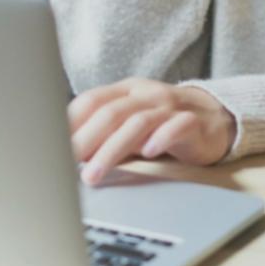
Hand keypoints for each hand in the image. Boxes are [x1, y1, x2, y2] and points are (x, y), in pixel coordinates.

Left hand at [68, 77, 237, 185]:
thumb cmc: (161, 124)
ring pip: (138, 122)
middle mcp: (145, 94)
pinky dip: (161, 138)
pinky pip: (177, 126)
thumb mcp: (128, 125)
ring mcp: (171, 106)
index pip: (91, 100)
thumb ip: (101, 134)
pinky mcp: (194, 122)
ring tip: (93, 174)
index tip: (49, 147)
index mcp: (125, 91)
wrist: (215, 118)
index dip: (69, 122)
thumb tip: (61, 154)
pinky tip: (148, 154)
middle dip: (85, 140)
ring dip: (111, 150)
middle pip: (111, 113)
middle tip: (64, 165)